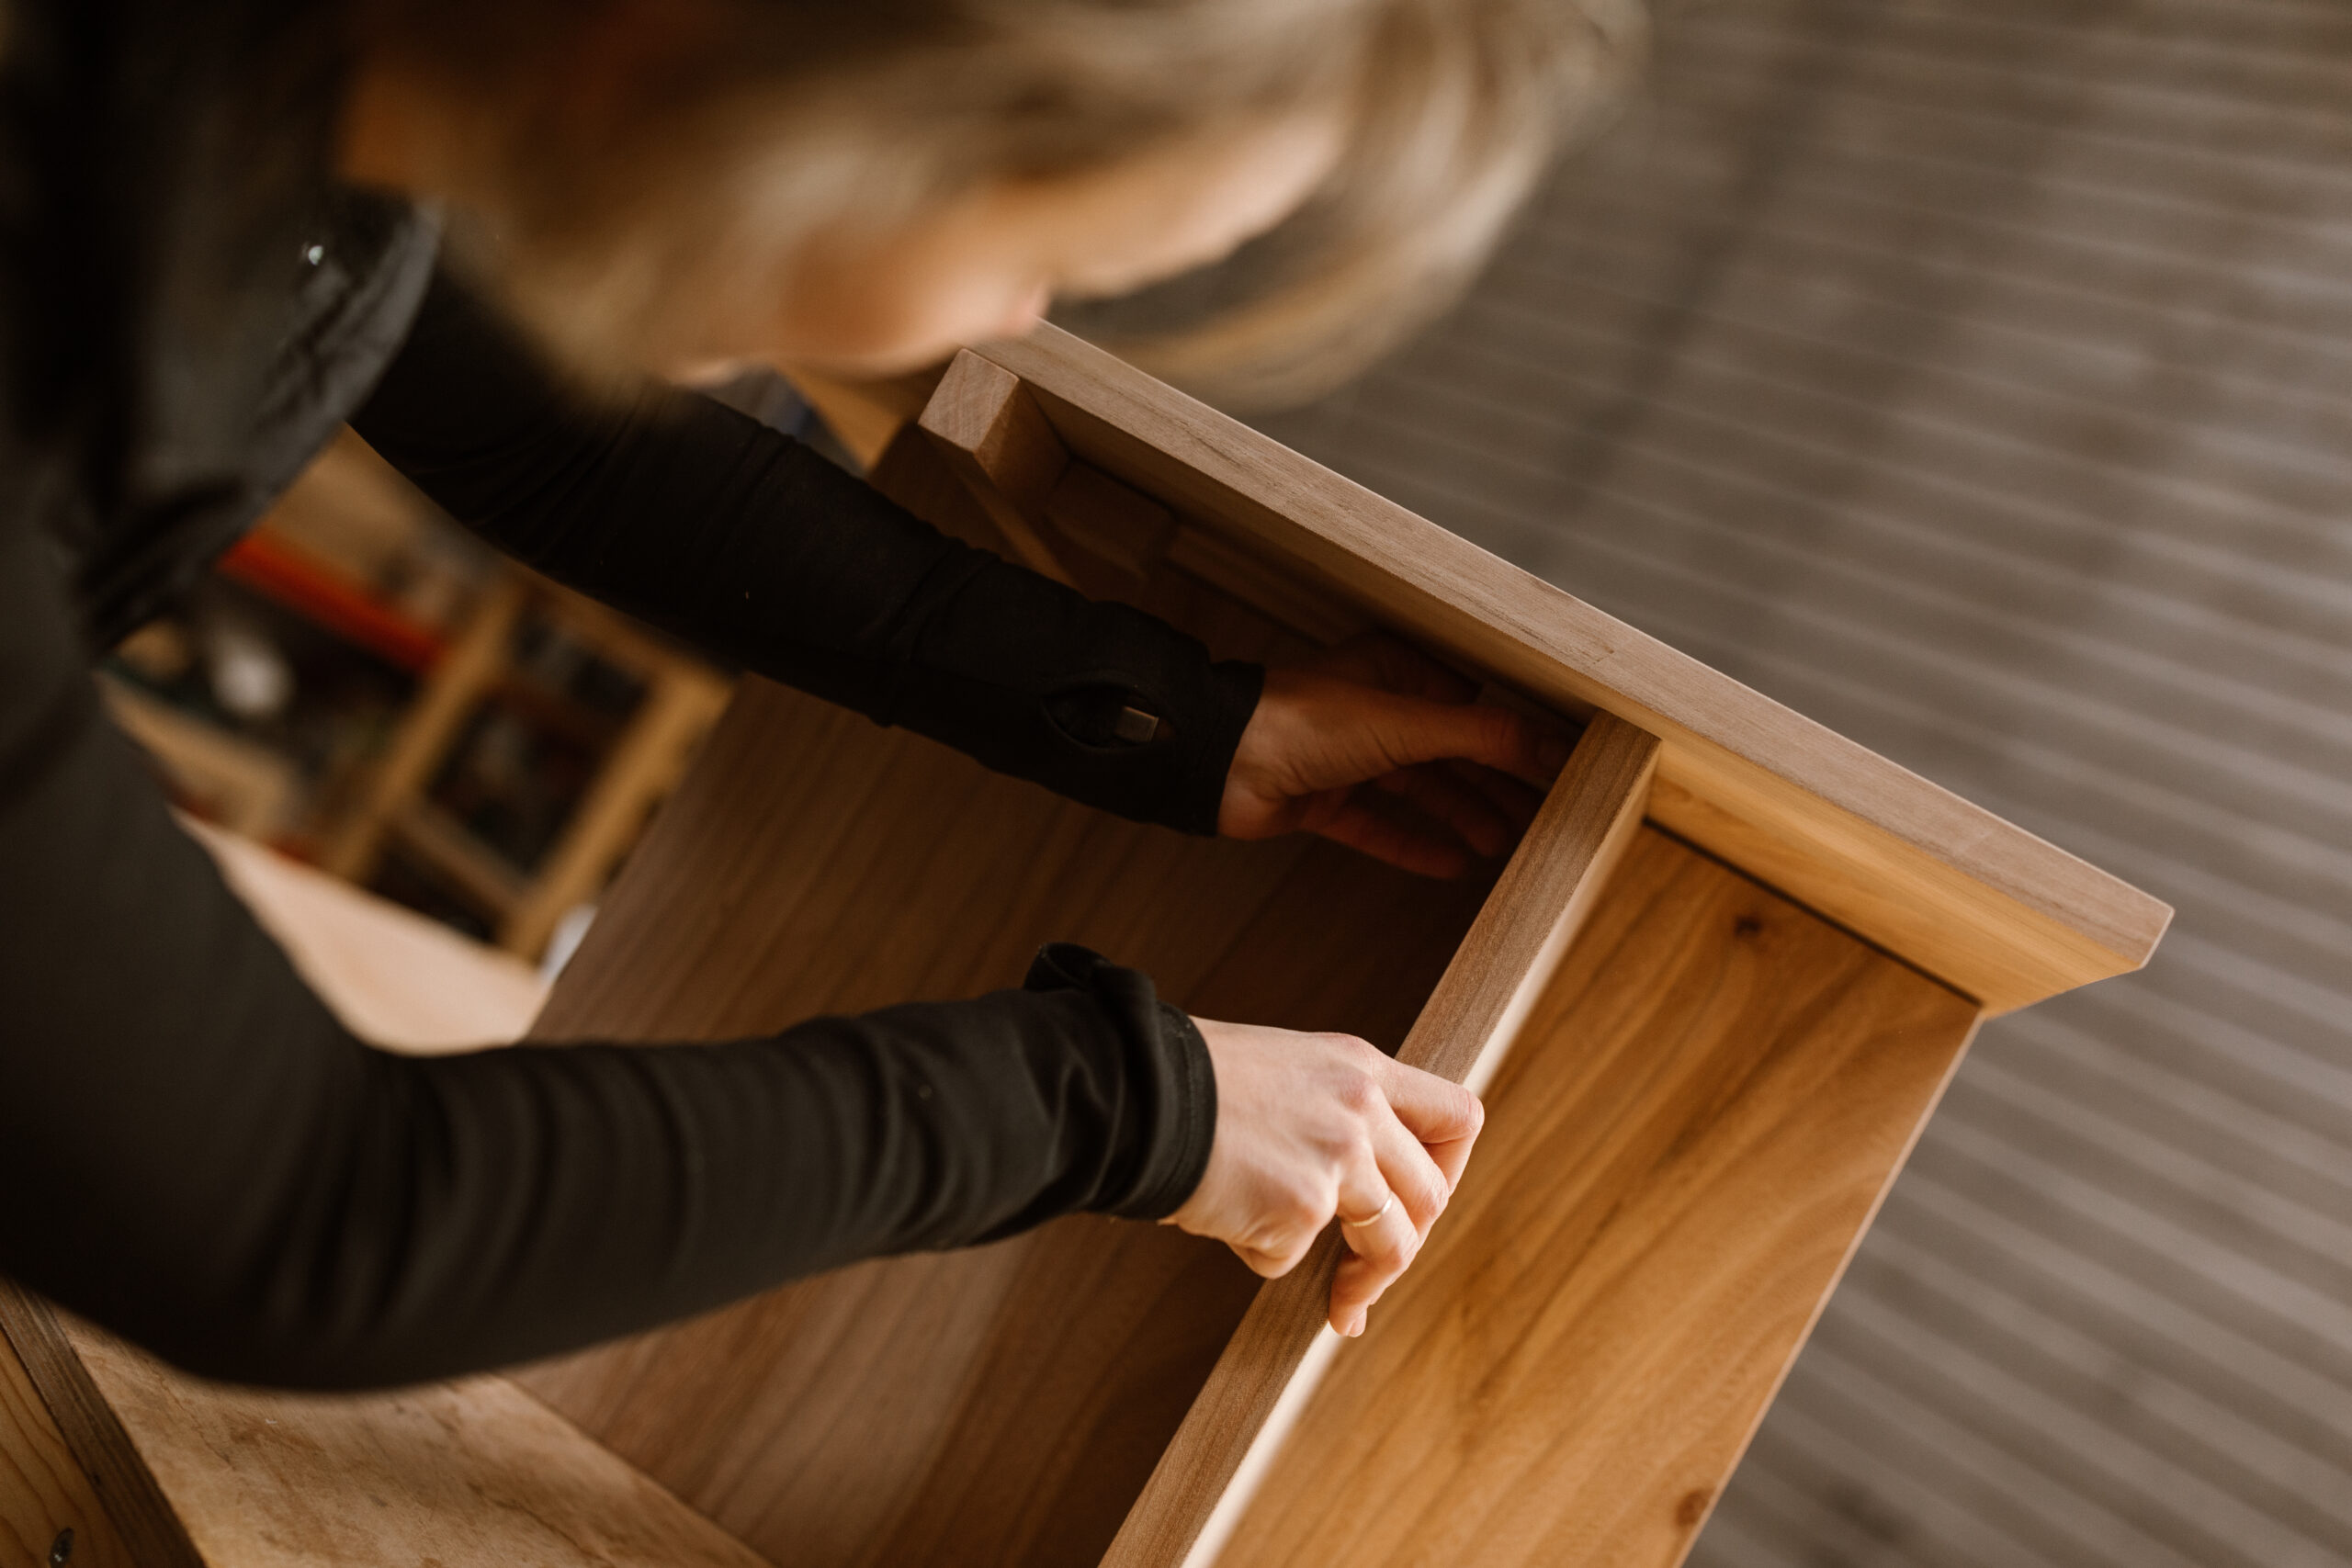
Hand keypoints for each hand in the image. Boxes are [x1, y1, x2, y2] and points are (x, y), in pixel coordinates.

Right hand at [1166, 1017, 1483, 1336]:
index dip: (1448, 1168)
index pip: (1457, 1116)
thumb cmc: (1188, 1080)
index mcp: (1360, 1067)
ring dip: (1365, 1283)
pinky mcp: (1300, 1209)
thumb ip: (1330, 1109)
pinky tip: (1227, 1221)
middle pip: (1432, 1194)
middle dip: (1409, 1244)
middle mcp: (1361, 1110)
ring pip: (1390, 1243)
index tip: (1416, 1200)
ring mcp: (1337, 1160)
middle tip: (1371, 1272)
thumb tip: (1357, 1179)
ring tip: (1341, 1307)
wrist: (1133, 1090)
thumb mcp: (1283, 1069)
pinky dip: (1263, 1254)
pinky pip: (1293, 1258)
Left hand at [1219, 634, 1572, 877]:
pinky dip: (1416, 844)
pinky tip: (1453, 866)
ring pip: (1420, 791)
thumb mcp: (1408, 722)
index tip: (1556, 766)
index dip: (1513, 737)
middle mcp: (1375, 709)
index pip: (1472, 705)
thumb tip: (1549, 746)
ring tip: (1505, 846)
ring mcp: (1349, 757)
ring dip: (1462, 817)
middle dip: (1495, 786)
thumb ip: (1481, 736)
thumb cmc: (1302, 720)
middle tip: (1543, 817)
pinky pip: (1381, 826)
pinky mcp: (1324, 800)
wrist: (1219, 762)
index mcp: (1395, 670)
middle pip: (1451, 753)